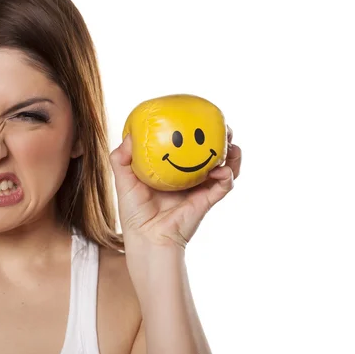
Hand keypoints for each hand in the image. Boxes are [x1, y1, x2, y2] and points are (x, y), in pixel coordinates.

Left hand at [109, 126, 241, 249]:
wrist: (147, 238)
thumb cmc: (134, 211)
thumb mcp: (123, 180)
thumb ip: (121, 158)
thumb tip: (130, 135)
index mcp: (172, 169)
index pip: (187, 145)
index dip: (195, 131)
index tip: (198, 115)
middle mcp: (189, 177)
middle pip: (211, 153)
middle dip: (222, 138)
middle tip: (224, 127)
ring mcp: (200, 188)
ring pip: (225, 168)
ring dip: (233, 156)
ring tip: (232, 145)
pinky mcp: (207, 200)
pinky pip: (223, 186)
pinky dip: (227, 176)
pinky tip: (222, 170)